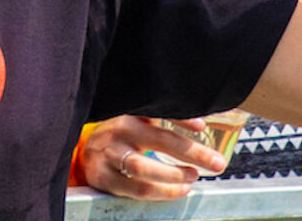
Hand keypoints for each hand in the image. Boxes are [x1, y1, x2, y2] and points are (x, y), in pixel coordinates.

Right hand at [78, 115, 216, 199]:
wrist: (84, 152)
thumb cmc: (122, 136)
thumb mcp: (137, 120)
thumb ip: (162, 119)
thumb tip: (203, 124)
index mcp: (130, 113)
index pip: (155, 110)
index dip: (179, 117)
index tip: (201, 126)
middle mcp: (119, 130)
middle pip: (158, 140)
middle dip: (192, 152)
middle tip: (217, 163)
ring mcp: (110, 154)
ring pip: (142, 167)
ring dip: (174, 175)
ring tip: (193, 177)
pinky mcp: (104, 176)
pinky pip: (137, 188)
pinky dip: (163, 192)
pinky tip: (180, 190)